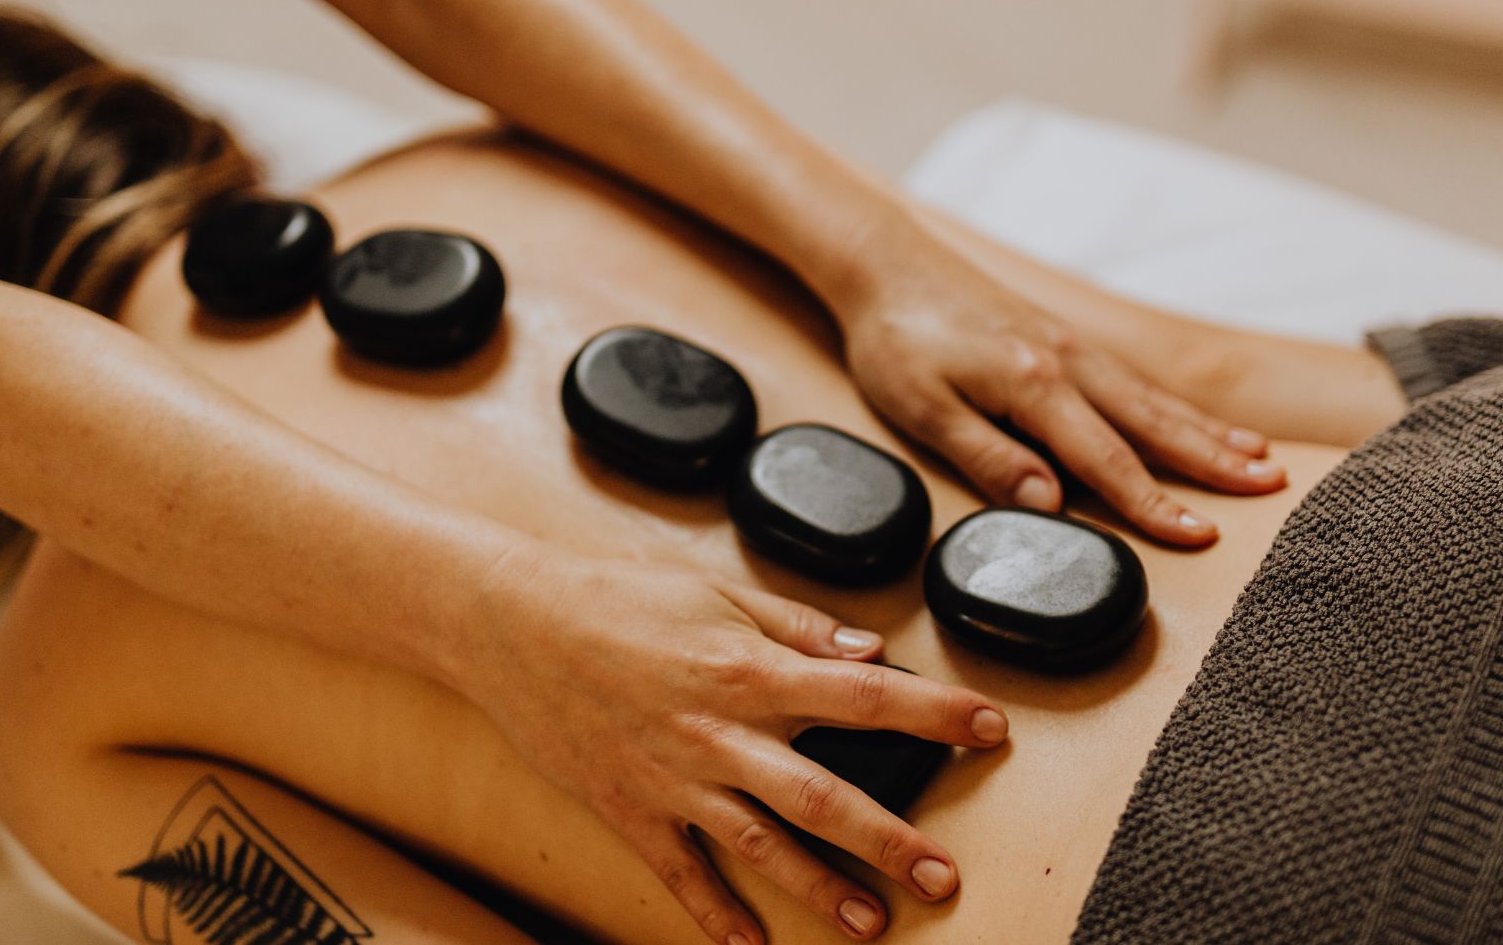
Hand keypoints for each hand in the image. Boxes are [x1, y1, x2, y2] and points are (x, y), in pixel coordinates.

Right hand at [454, 546, 1007, 943]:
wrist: (511, 625)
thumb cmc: (616, 598)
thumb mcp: (716, 591)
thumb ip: (798, 624)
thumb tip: (870, 650)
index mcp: (750, 669)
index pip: (865, 694)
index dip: (935, 712)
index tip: (990, 728)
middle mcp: (720, 732)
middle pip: (823, 794)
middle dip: (890, 839)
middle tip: (945, 875)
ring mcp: (675, 778)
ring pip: (763, 845)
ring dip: (821, 889)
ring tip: (874, 924)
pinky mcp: (631, 809)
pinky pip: (682, 872)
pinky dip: (715, 915)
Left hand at [834, 228, 1283, 545]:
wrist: (888, 264)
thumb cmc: (897, 339)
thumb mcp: (923, 408)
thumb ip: (989, 457)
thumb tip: (1051, 506)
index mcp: (1034, 385)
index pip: (1107, 459)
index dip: (1154, 505)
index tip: (1200, 535)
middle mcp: (1067, 362)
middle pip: (1153, 424)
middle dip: (1214, 461)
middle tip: (1273, 489)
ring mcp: (1071, 348)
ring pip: (1152, 399)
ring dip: (1208, 432)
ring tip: (1261, 459)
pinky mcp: (1064, 340)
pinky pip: (1133, 380)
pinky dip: (1174, 405)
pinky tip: (1196, 421)